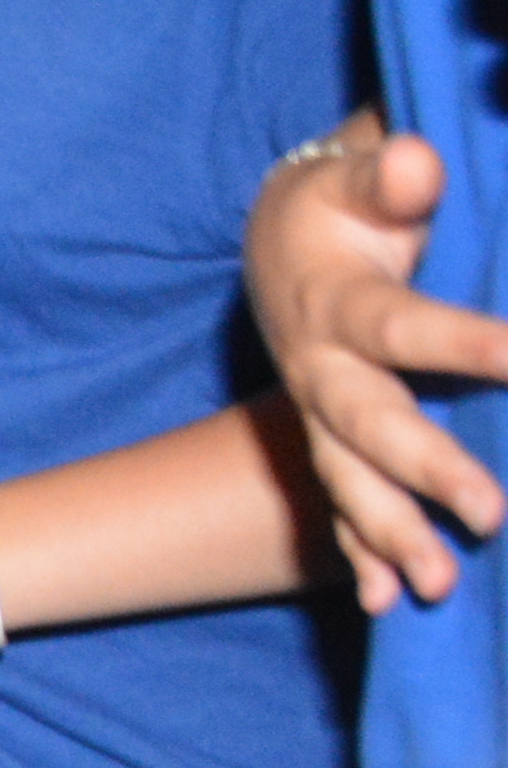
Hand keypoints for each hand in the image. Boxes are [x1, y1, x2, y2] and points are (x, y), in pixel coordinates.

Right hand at [244, 116, 507, 610]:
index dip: (464, 346)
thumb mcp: (355, 176)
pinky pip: (342, 503)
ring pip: (350, 481)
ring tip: (435, 586)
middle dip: (426, 474)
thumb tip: (415, 167)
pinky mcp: (329, 442)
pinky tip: (389, 601)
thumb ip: (386, 174)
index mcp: (334, 303)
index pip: (401, 329)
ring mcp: (320, 414)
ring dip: (391, 534)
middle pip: (368, 427)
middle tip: (492, 512)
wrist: (280, 244)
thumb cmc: (338, 204)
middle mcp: (318, 369)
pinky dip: (362, 551)